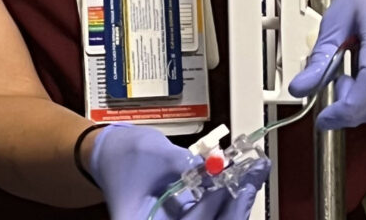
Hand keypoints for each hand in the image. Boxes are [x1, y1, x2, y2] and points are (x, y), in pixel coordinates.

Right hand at [88, 123, 268, 218]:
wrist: (111, 153)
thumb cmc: (121, 155)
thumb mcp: (151, 153)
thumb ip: (183, 163)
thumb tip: (216, 167)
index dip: (212, 211)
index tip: (234, 186)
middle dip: (234, 206)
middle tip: (252, 177)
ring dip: (236, 199)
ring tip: (255, 171)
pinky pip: (213, 214)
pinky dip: (229, 196)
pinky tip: (244, 176)